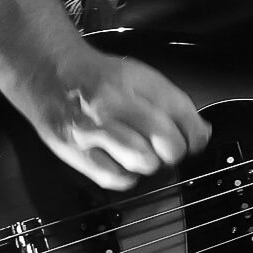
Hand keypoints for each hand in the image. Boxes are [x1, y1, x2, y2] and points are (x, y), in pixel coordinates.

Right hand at [23, 49, 211, 190]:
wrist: (51, 74)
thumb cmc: (99, 78)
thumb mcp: (141, 77)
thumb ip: (174, 103)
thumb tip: (202, 134)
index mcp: (136, 82)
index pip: (182, 114)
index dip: (194, 135)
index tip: (192, 140)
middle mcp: (114, 103)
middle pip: (167, 141)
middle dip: (174, 151)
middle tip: (166, 149)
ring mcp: (93, 129)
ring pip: (143, 161)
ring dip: (151, 164)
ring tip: (143, 155)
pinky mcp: (75, 151)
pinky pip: (115, 178)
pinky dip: (126, 177)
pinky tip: (123, 164)